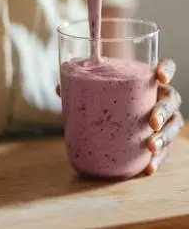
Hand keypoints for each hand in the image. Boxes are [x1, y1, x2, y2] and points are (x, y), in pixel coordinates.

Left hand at [56, 59, 183, 174]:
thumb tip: (59, 88)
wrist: (116, 115)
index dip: (166, 69)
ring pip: (174, 125)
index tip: (159, 75)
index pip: (166, 67)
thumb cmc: (110, 96)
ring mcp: (163, 119)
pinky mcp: (160, 139)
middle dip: (164, 111)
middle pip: (171, 99)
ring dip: (165, 136)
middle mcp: (160, 97)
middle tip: (152, 122)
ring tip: (151, 146)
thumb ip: (81, 86)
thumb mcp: (98, 89)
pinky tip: (149, 167)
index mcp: (148, 80)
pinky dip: (159, 159)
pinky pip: (166, 150)